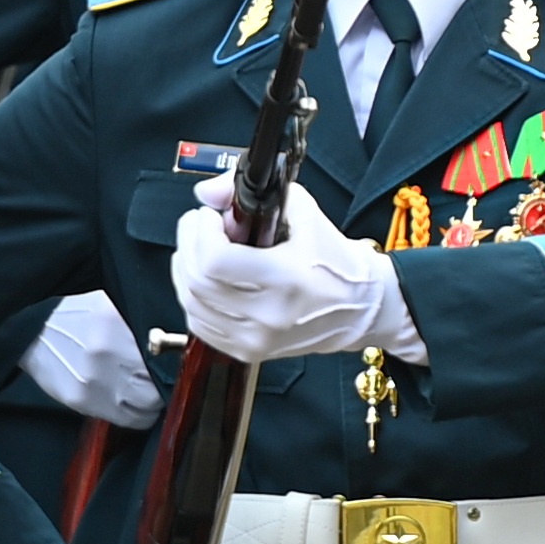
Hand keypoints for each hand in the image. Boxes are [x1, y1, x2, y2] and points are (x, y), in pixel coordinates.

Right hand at [19, 290, 165, 427]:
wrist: (32, 334)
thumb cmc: (74, 318)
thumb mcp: (109, 308)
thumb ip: (139, 324)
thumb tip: (174, 340)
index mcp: (116, 327)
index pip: (163, 358)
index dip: (173, 366)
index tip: (173, 367)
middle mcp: (106, 355)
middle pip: (156, 388)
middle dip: (164, 389)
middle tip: (161, 383)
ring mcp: (94, 382)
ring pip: (145, 409)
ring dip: (151, 405)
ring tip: (145, 393)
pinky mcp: (83, 401)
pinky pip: (124, 419)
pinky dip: (134, 415)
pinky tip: (129, 401)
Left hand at [174, 182, 422, 364]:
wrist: (359, 308)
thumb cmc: (335, 261)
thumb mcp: (303, 211)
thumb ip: (251, 195)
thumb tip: (207, 192)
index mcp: (286, 279)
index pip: (215, 260)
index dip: (201, 231)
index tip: (209, 215)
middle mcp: (268, 315)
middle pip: (196, 280)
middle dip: (188, 243)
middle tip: (200, 225)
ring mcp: (256, 338)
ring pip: (191, 303)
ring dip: (185, 269)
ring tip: (202, 250)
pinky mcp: (247, 351)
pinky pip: (199, 324)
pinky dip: (194, 298)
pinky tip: (207, 280)